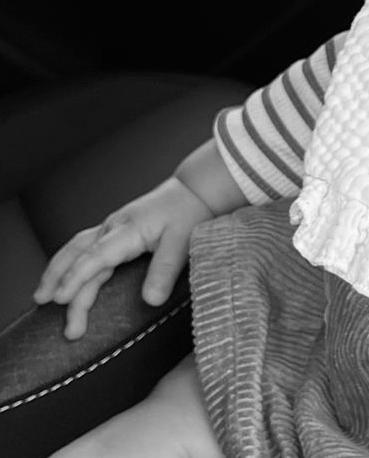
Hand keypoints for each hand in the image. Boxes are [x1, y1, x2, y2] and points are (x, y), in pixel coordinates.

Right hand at [33, 176, 213, 339]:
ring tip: (41, 298)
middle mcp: (113, 228)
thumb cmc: (189, 212)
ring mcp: (112, 228)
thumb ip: (165, 269)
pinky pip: (84, 248)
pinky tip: (63, 277)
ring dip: (57, 271)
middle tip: (51, 310)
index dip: (76, 278)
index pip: (95, 257)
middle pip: (78, 254)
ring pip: (76, 249)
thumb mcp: (183, 241)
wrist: (194, 190)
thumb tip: (151, 301)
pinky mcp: (115, 231)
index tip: (61, 300)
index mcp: (128, 230)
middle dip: (60, 281)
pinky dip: (69, 263)